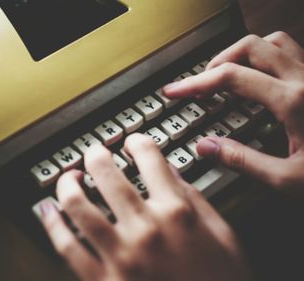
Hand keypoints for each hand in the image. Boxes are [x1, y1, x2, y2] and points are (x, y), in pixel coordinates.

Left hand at [39, 136, 249, 280]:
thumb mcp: (223, 236)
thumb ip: (195, 200)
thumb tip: (171, 173)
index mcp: (178, 213)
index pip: (150, 159)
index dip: (138, 142)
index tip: (132, 142)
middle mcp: (145, 228)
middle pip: (106, 174)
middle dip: (96, 155)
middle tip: (93, 153)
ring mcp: (121, 254)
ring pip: (78, 205)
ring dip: (67, 184)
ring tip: (68, 178)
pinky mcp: (103, 280)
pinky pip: (66, 246)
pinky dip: (51, 224)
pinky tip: (47, 210)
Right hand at [163, 32, 303, 191]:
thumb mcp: (288, 180)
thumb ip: (242, 160)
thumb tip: (207, 147)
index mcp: (293, 101)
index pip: (230, 77)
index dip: (194, 83)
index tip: (174, 91)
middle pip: (250, 47)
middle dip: (217, 62)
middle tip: (201, 85)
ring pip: (275, 43)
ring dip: (244, 54)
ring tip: (228, 76)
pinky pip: (292, 54)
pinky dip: (267, 59)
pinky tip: (261, 83)